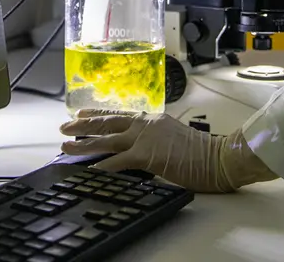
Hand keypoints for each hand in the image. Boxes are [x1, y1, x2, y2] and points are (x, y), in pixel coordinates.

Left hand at [58, 110, 277, 192]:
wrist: (220, 157)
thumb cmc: (203, 153)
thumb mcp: (174, 141)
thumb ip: (155, 142)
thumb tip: (140, 152)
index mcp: (153, 120)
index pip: (120, 115)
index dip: (98, 115)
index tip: (81, 115)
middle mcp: (147, 124)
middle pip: (108, 122)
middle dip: (83, 125)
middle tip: (63, 127)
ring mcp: (146, 138)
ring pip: (107, 139)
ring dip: (84, 144)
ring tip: (65, 147)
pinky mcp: (148, 155)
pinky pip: (118, 161)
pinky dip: (101, 166)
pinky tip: (88, 170)